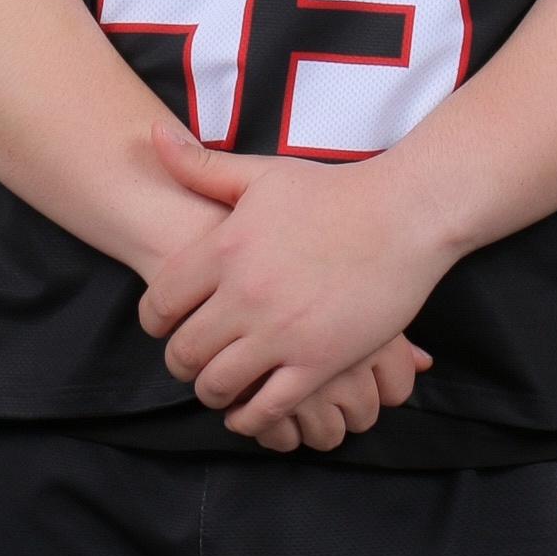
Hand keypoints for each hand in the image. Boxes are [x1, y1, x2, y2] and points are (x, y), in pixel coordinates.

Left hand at [139, 126, 453, 444]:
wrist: (405, 215)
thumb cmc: (333, 192)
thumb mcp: (263, 174)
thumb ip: (201, 166)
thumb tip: (151, 135)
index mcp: (223, 249)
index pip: (158, 305)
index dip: (154, 324)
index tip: (166, 327)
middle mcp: (245, 294)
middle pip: (182, 353)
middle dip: (180, 364)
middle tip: (191, 362)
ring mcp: (282, 332)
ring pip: (218, 385)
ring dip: (212, 393)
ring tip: (219, 387)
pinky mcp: (319, 361)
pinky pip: (269, 408)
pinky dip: (251, 420)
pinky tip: (249, 414)